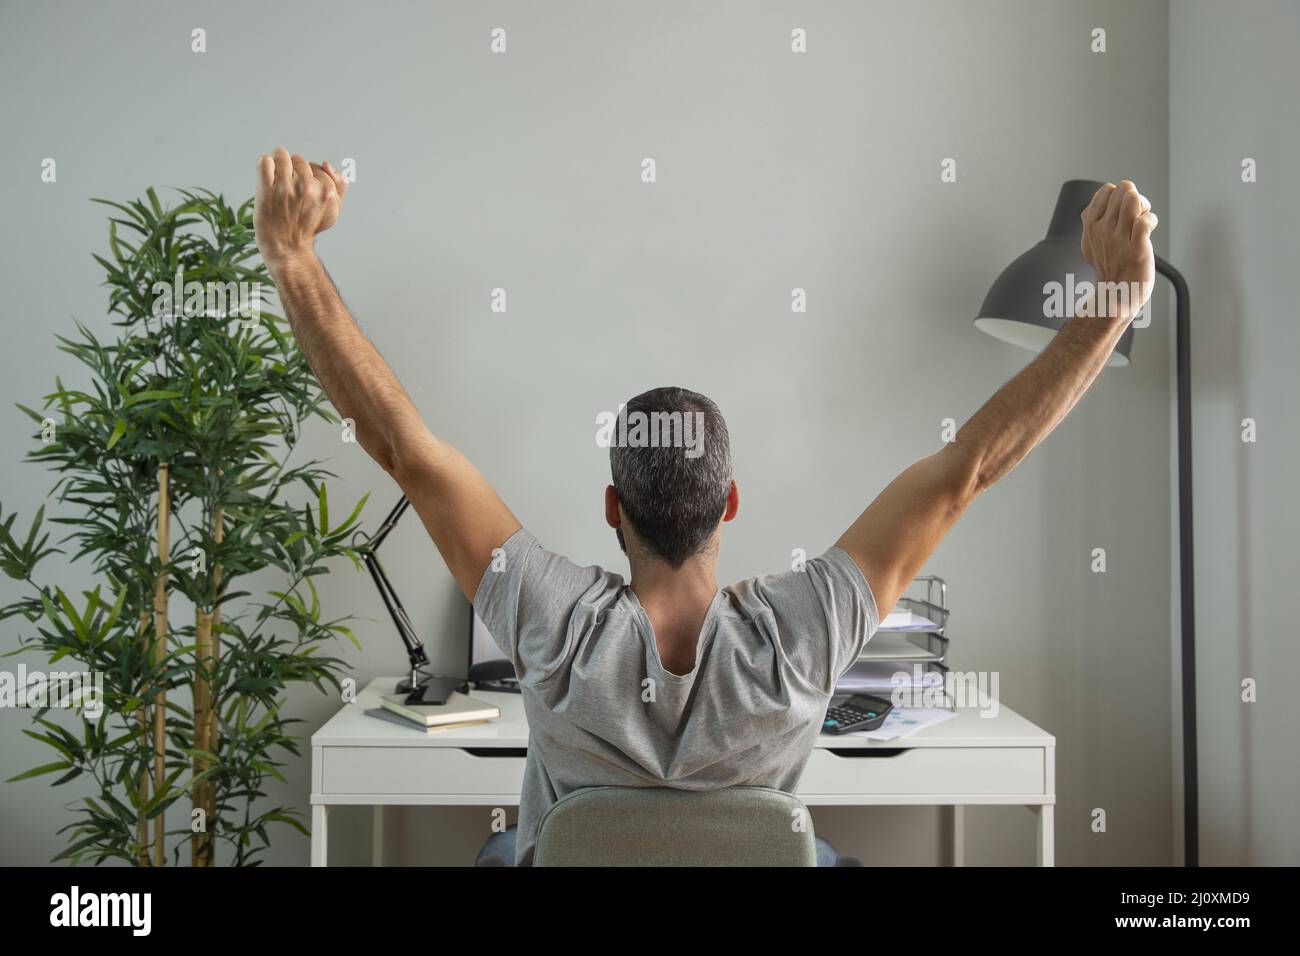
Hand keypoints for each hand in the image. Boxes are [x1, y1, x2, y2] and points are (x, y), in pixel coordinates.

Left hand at [254, 147, 348, 269]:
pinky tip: (266, 175)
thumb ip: (338, 188)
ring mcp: (285, 188)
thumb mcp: (333, 211)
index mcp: (326, 192)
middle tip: (289, 185)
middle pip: (298, 160)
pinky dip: (265, 165)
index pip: (317, 166)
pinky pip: (265, 162)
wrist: (287, 248)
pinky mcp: (267, 189)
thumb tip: (328, 164)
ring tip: (276, 178)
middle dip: (294, 169)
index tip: (303, 186)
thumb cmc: (308, 228)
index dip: (309, 175)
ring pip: (281, 155)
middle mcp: (307, 188)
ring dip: (278, 164)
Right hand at [1080, 180, 1157, 319]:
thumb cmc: (1108, 269)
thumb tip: (1094, 204)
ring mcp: (1119, 239)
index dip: (1120, 195)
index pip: (1107, 189)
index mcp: (1091, 226)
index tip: (1124, 211)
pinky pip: (1144, 221)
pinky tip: (1149, 231)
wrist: (1115, 296)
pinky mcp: (1136, 249)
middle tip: (1137, 216)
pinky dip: (1151, 221)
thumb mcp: (1090, 243)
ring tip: (1142, 221)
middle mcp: (1103, 230)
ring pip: (1133, 200)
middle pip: (1124, 189)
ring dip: (1144, 207)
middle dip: (1135, 198)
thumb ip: (1091, 221)